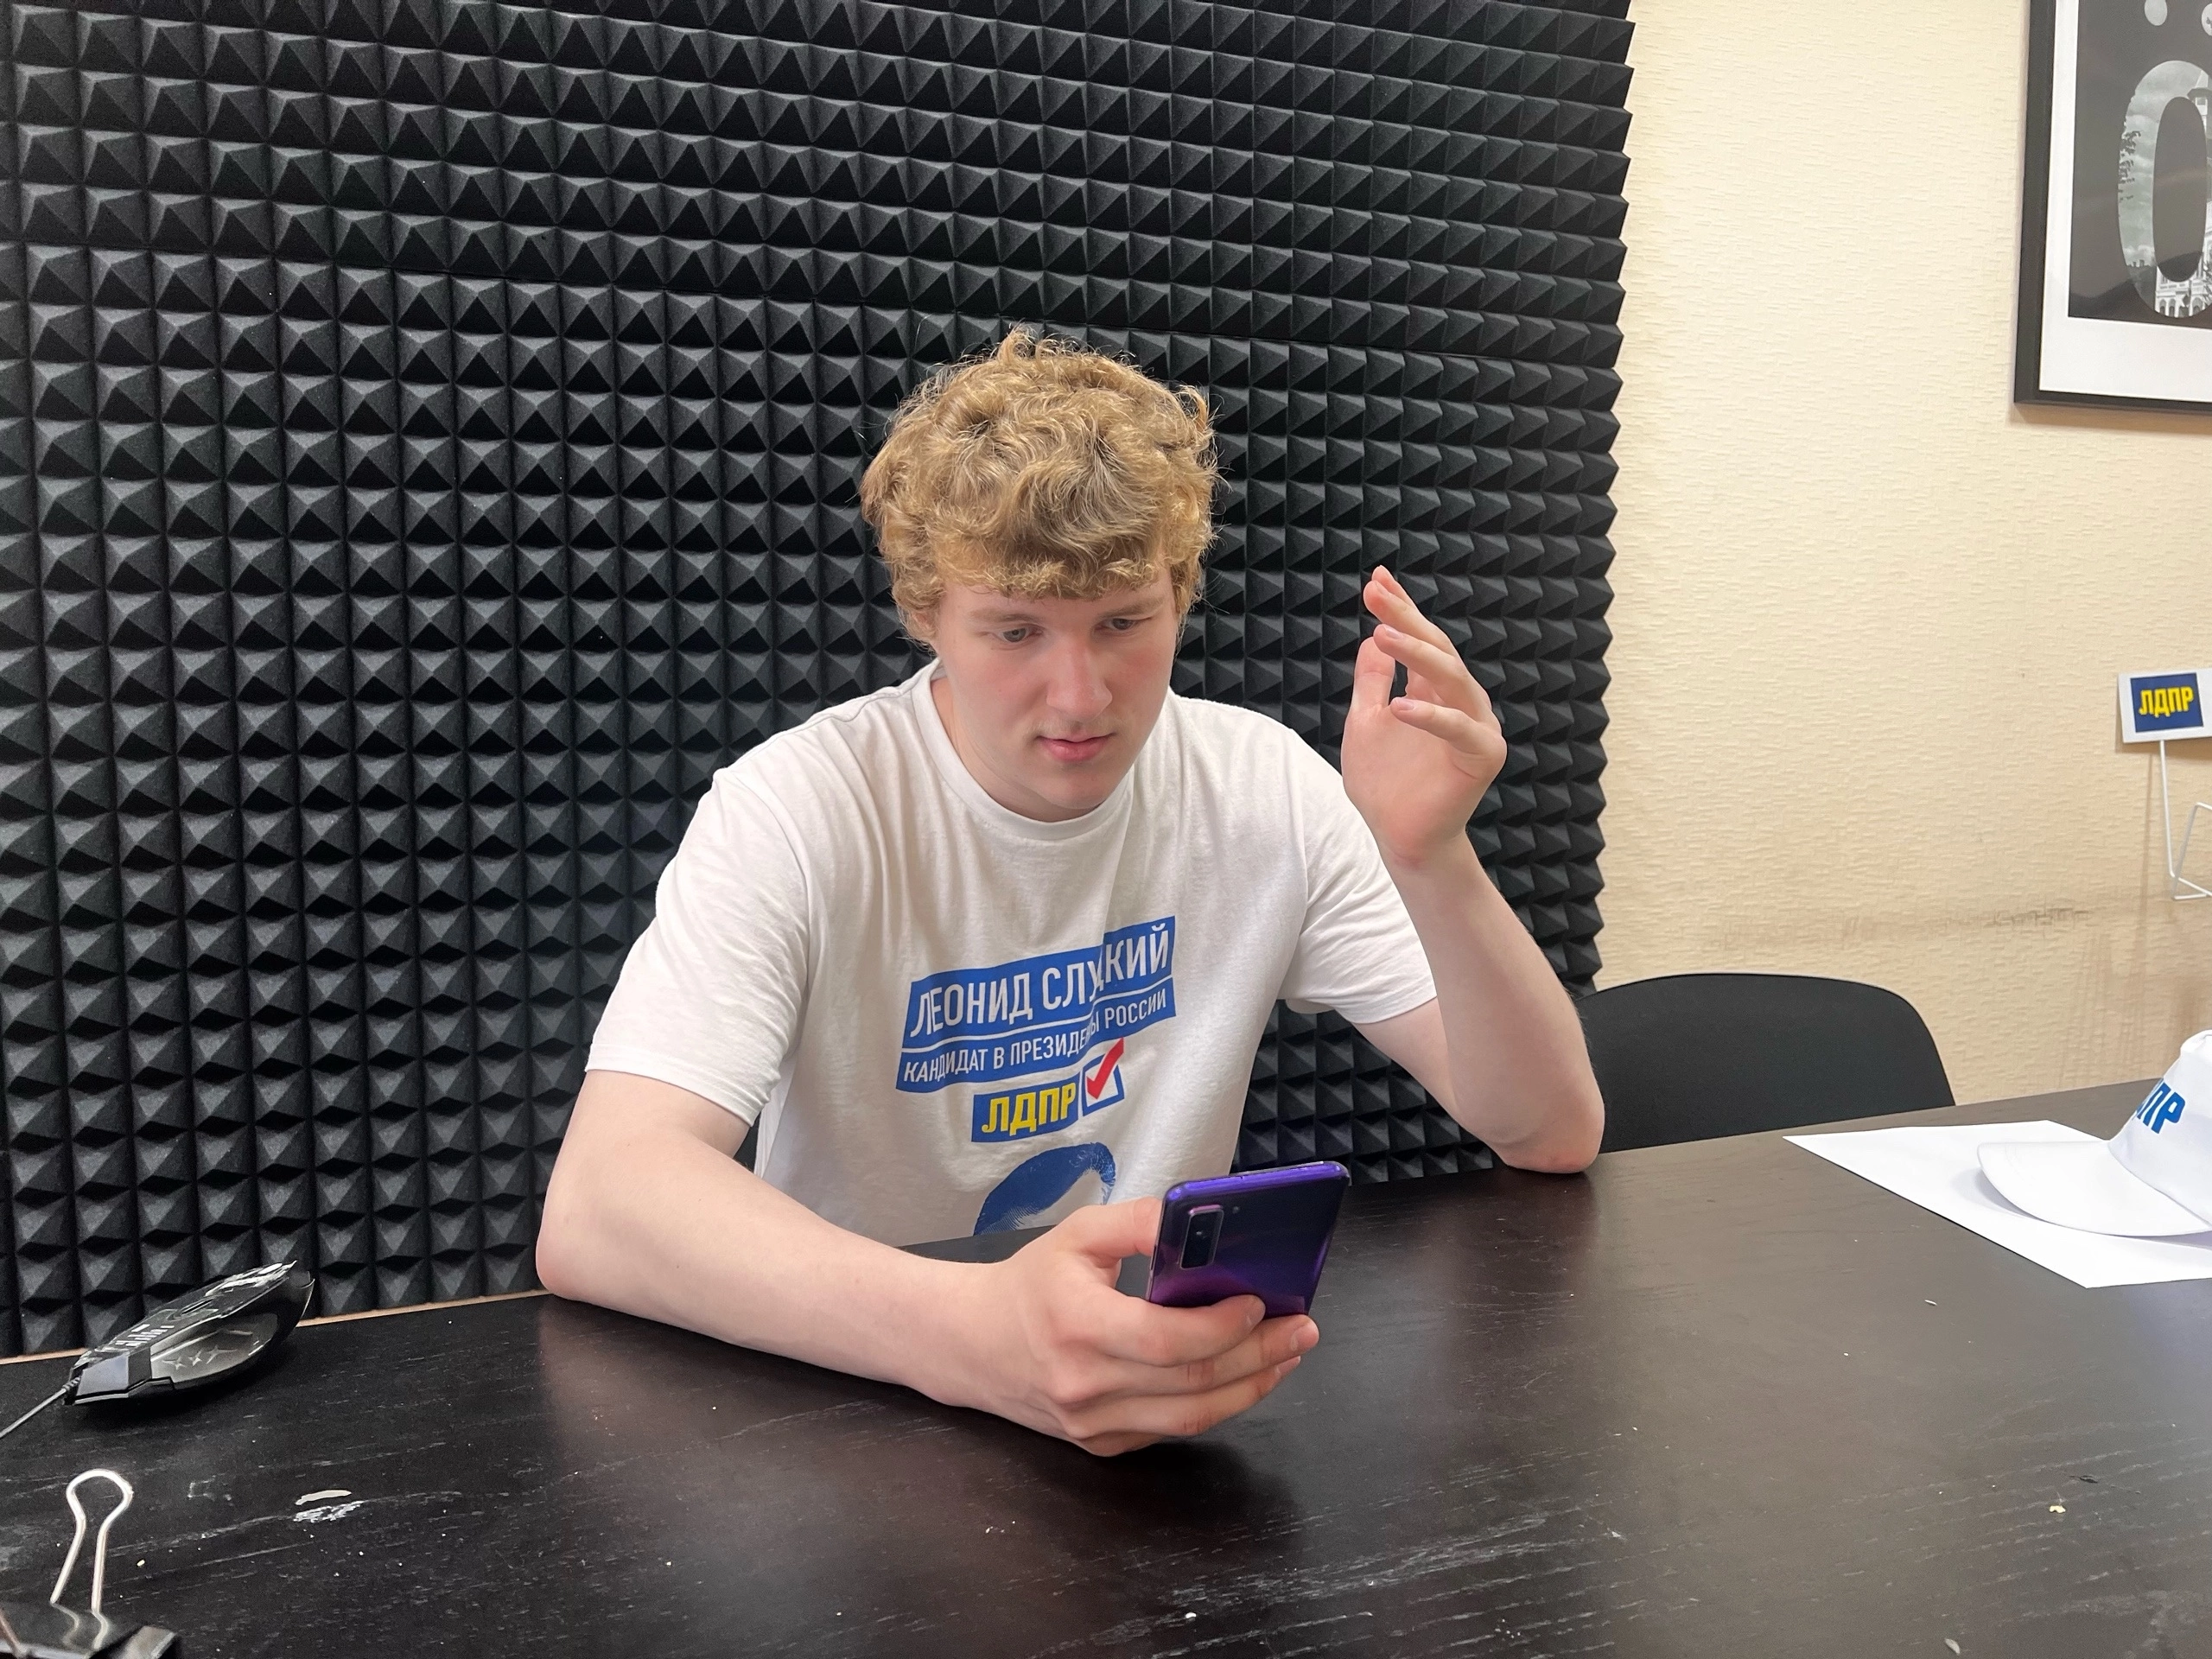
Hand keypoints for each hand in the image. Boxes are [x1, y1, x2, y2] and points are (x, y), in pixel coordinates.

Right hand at [943, 1198, 1317, 1455]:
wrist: (972, 1344)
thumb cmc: (1031, 1282)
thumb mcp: (1077, 1234)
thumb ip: (1140, 1222)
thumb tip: (1203, 1217)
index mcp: (1077, 1325)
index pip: (1166, 1339)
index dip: (1223, 1325)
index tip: (1259, 1301)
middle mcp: (1085, 1385)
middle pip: (1193, 1382)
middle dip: (1260, 1356)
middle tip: (1302, 1329)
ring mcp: (1093, 1425)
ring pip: (1192, 1416)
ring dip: (1251, 1386)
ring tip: (1287, 1355)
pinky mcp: (1102, 1445)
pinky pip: (1172, 1429)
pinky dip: (1215, 1404)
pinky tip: (1243, 1376)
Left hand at [1340, 566, 1507, 867]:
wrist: (1399, 837)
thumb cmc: (1385, 785)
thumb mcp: (1365, 724)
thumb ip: (1371, 683)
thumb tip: (1371, 636)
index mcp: (1434, 690)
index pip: (1420, 640)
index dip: (1400, 609)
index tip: (1375, 579)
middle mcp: (1460, 701)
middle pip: (1437, 650)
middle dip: (1406, 619)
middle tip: (1376, 593)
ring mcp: (1475, 726)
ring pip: (1452, 678)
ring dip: (1417, 654)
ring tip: (1382, 634)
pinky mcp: (1482, 756)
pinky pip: (1459, 729)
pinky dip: (1431, 716)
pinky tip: (1400, 706)